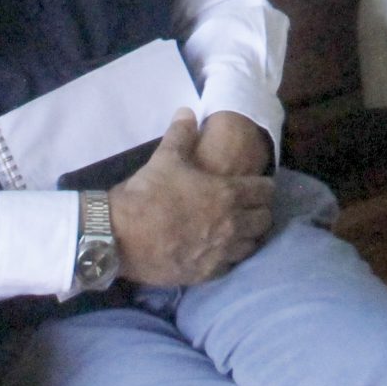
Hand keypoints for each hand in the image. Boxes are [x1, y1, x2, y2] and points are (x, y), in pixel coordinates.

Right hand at [107, 112, 276, 287]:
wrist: (121, 235)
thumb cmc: (148, 192)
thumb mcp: (166, 157)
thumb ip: (182, 134)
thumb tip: (187, 112)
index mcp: (228, 193)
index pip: (265, 191)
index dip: (264, 186)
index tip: (258, 185)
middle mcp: (231, 225)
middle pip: (264, 220)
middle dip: (261, 212)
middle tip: (250, 208)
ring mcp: (220, 252)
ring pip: (252, 246)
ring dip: (249, 236)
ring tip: (240, 230)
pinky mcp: (206, 274)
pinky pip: (231, 266)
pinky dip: (231, 258)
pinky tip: (221, 251)